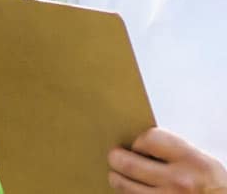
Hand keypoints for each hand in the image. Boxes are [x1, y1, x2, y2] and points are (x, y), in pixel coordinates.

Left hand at [108, 128, 226, 191]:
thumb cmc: (213, 185)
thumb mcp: (201, 162)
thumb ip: (173, 151)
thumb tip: (140, 143)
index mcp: (191, 162)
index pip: (149, 139)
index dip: (139, 141)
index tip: (137, 144)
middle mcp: (179, 181)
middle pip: (128, 163)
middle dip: (116, 158)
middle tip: (115, 157)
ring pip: (124, 186)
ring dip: (117, 178)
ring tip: (118, 175)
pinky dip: (127, 193)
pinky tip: (132, 189)